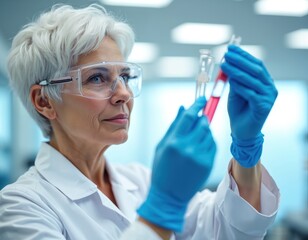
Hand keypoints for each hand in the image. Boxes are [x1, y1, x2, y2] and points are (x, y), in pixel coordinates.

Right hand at [137, 97, 215, 231]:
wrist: (169, 196)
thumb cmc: (161, 169)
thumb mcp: (162, 146)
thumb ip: (173, 125)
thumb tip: (182, 107)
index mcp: (174, 142)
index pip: (189, 116)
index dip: (197, 105)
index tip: (202, 98)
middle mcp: (188, 149)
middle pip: (202, 123)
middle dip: (202, 117)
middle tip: (200, 117)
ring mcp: (200, 157)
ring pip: (209, 134)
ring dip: (205, 129)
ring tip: (197, 134)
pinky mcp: (208, 165)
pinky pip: (213, 145)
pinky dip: (209, 140)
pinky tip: (201, 145)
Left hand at [221, 45, 277, 166]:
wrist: (242, 131)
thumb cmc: (238, 110)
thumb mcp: (235, 91)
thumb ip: (235, 79)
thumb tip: (227, 62)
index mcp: (264, 82)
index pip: (256, 64)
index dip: (243, 55)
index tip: (230, 48)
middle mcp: (269, 87)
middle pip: (255, 69)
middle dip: (240, 60)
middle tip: (226, 54)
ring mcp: (268, 97)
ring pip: (252, 80)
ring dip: (236, 71)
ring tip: (224, 64)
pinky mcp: (264, 107)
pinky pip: (250, 93)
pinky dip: (240, 86)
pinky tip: (230, 80)